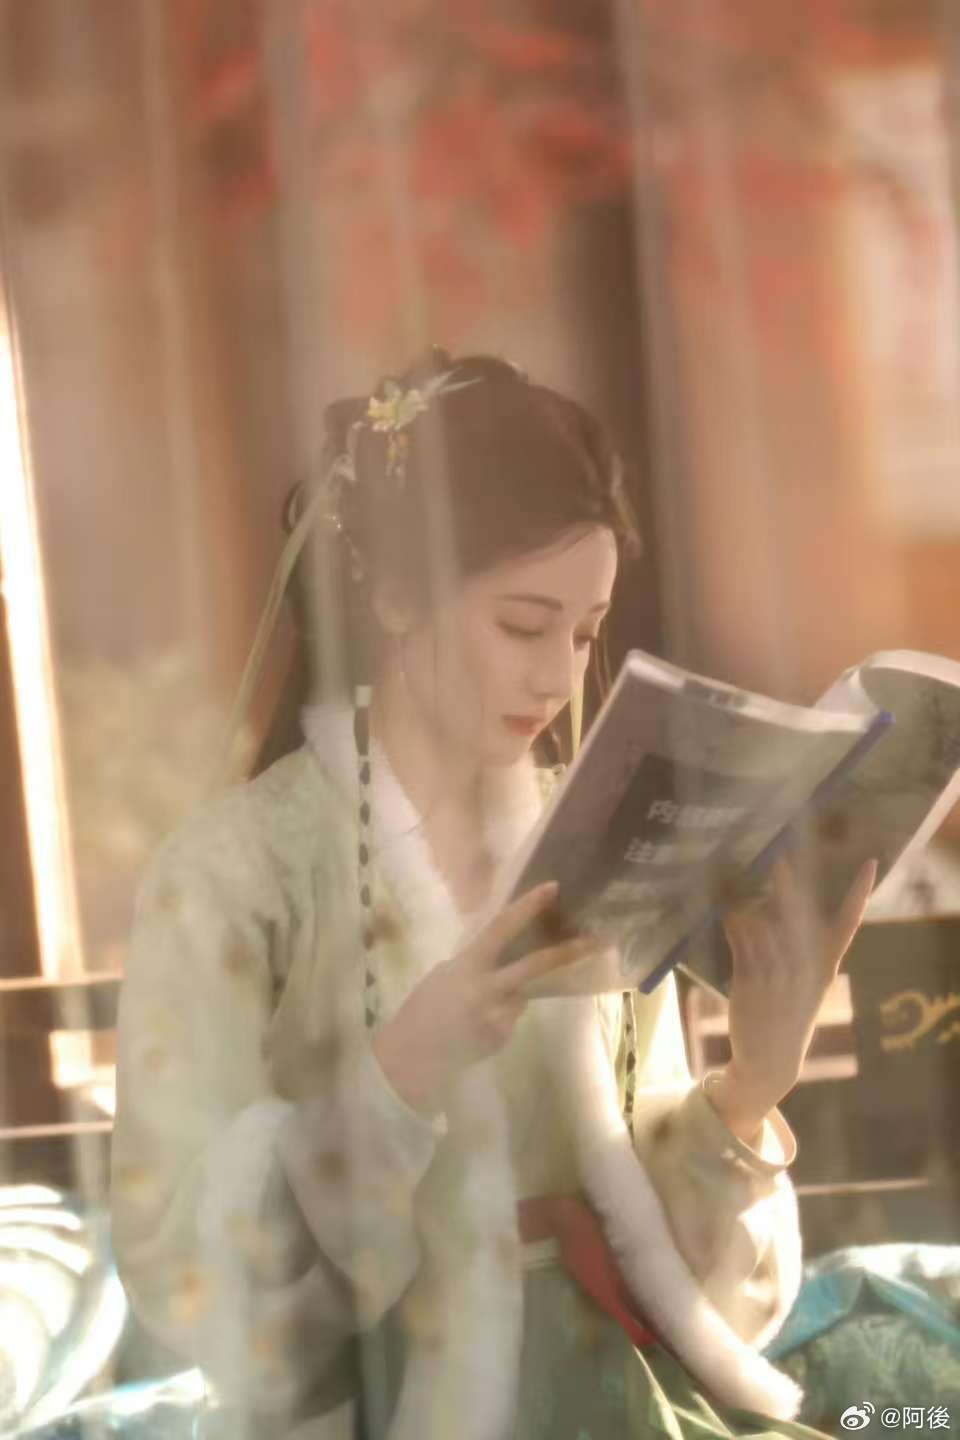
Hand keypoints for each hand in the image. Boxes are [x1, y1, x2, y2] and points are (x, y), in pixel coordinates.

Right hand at [373, 882, 588, 1115]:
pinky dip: (503, 1013)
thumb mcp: (445, 974)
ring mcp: (499, 1016)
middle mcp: (488, 989)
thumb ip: (477, 963)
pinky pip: (513, 1016)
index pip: (501, 928)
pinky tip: (477, 1024)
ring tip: (479, 1003)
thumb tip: (506, 954)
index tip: (553, 888)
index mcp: (468, 965)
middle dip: (567, 953)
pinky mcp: (504, 1037)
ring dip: (516, 990)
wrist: (411, 1057)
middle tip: (596, 941)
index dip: (528, 907)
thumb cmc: (422, 1008)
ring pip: (524, 993)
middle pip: (536, 966)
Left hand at [710, 856, 876, 1141]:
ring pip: (762, 920)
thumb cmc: (789, 1015)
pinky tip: (726, 908)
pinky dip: (732, 919)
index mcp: (825, 965)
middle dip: (789, 882)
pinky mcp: (750, 978)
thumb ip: (802, 949)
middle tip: (782, 853)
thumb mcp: (808, 985)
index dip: (860, 893)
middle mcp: (805, 966)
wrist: (770, 1061)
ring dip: (748, 898)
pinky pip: (739, 937)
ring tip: (737, 878)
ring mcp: (778, 972)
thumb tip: (778, 907)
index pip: (849, 923)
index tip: (871, 864)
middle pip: (798, 913)